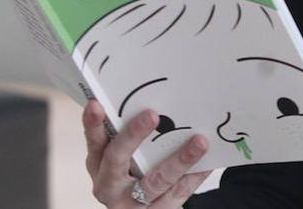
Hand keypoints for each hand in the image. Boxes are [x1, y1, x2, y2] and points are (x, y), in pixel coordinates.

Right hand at [83, 99, 212, 206]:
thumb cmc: (130, 175)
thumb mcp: (121, 159)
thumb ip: (128, 137)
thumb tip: (153, 103)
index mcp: (99, 165)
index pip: (94, 142)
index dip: (93, 125)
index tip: (96, 104)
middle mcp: (110, 186)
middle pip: (117, 160)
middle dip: (133, 136)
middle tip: (152, 115)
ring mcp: (132, 203)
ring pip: (156, 181)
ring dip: (179, 159)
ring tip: (199, 141)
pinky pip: (178, 193)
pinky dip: (195, 176)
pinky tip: (208, 162)